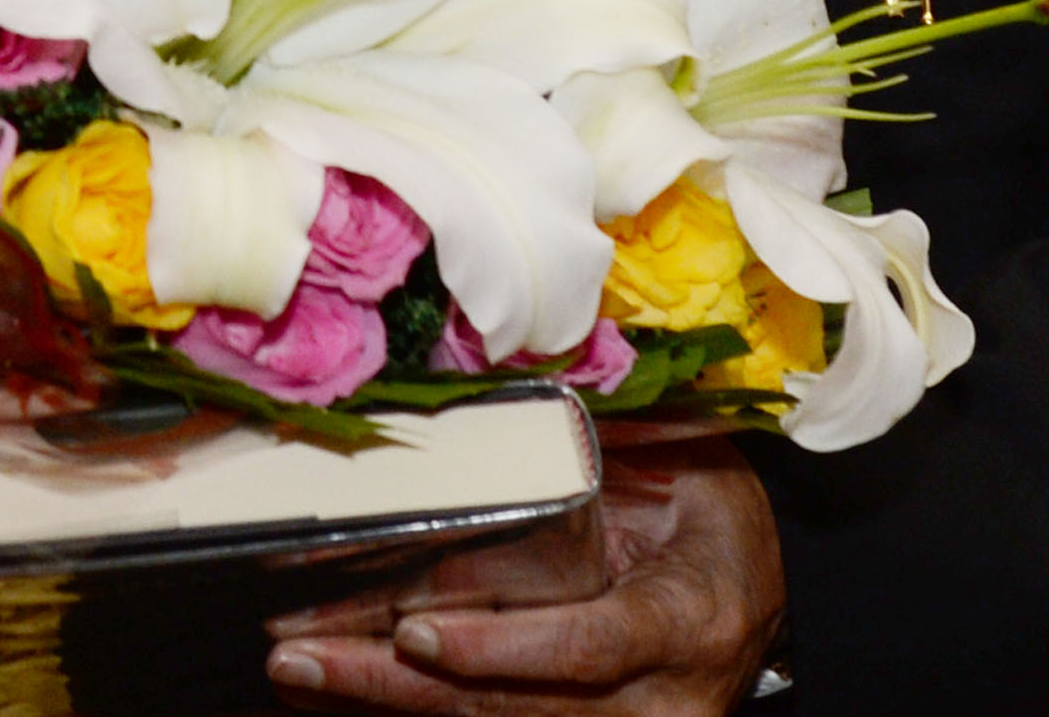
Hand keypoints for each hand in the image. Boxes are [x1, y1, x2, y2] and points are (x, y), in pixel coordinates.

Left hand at [261, 438, 781, 713]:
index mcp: (686, 619)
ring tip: (296, 673)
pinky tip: (333, 694)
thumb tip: (495, 365)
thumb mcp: (677, 461)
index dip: (501, 647)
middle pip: (520, 706)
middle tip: (301, 658)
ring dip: (385, 703)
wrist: (752, 590)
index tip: (416, 634)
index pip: (588, 647)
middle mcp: (659, 698)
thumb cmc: (708, 509)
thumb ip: (600, 434)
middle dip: (401, 686)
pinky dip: (405, 711)